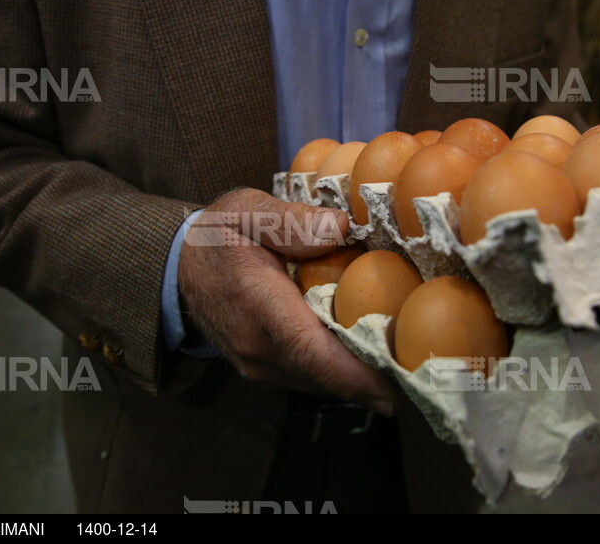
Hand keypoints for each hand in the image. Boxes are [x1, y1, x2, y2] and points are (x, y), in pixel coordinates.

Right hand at [177, 188, 397, 415]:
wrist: (177, 265)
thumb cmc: (217, 233)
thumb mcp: (248, 210)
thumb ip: (291, 220)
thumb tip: (340, 228)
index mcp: (259, 307)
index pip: (313, 352)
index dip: (357, 375)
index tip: (397, 389)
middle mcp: (259, 348)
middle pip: (326, 374)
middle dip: (372, 376)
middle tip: (422, 367)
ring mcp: (259, 365)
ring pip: (319, 380)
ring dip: (356, 373)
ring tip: (399, 356)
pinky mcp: (262, 369)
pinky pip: (308, 375)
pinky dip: (337, 367)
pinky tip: (362, 347)